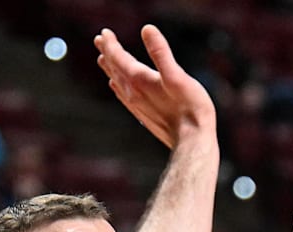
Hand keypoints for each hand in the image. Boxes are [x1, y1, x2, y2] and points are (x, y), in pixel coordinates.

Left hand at [94, 24, 216, 147]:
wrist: (192, 141)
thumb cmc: (190, 108)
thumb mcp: (177, 75)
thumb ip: (161, 52)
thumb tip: (147, 29)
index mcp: (139, 80)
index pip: (118, 57)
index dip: (110, 44)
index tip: (104, 32)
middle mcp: (134, 93)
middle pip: (115, 69)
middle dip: (107, 53)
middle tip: (100, 40)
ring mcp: (137, 105)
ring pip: (118, 82)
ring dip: (111, 69)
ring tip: (104, 59)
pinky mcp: (144, 115)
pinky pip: (124, 97)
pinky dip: (118, 86)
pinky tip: (118, 87)